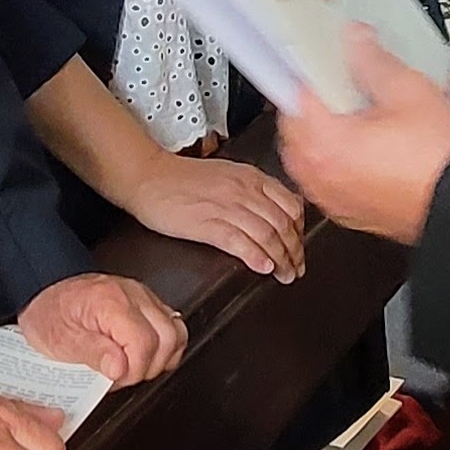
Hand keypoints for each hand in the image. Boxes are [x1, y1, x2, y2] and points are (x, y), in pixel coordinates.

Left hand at [20, 272, 188, 384]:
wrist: (44, 292)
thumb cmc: (49, 314)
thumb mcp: (59, 340)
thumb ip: (93, 353)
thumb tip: (121, 368)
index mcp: (110, 302)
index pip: (144, 343)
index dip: (133, 371)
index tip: (114, 379)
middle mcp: (133, 294)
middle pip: (167, 338)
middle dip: (147, 367)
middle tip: (121, 375)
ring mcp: (143, 296)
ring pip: (176, 332)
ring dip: (160, 358)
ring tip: (132, 366)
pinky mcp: (148, 303)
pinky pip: (171, 325)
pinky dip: (164, 346)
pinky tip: (145, 355)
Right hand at [126, 150, 306, 280]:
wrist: (149, 176)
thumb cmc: (183, 178)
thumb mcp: (227, 174)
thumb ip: (252, 190)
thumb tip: (274, 212)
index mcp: (250, 177)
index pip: (290, 204)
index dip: (300, 230)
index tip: (300, 247)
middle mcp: (243, 190)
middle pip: (282, 223)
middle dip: (294, 250)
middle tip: (297, 268)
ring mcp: (225, 206)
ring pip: (266, 234)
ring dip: (280, 259)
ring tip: (285, 275)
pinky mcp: (205, 223)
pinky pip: (239, 241)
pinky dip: (255, 256)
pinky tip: (263, 267)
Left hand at [276, 27, 449, 245]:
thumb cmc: (441, 159)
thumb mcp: (409, 90)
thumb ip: (373, 60)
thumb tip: (356, 41)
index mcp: (324, 143)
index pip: (294, 94)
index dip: (309, 71)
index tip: (322, 60)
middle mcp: (320, 176)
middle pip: (295, 128)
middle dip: (312, 104)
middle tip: (338, 85)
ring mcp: (334, 199)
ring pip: (309, 157)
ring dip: (321, 134)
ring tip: (354, 116)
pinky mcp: (352, 214)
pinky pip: (329, 180)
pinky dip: (336, 162)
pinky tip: (366, 147)